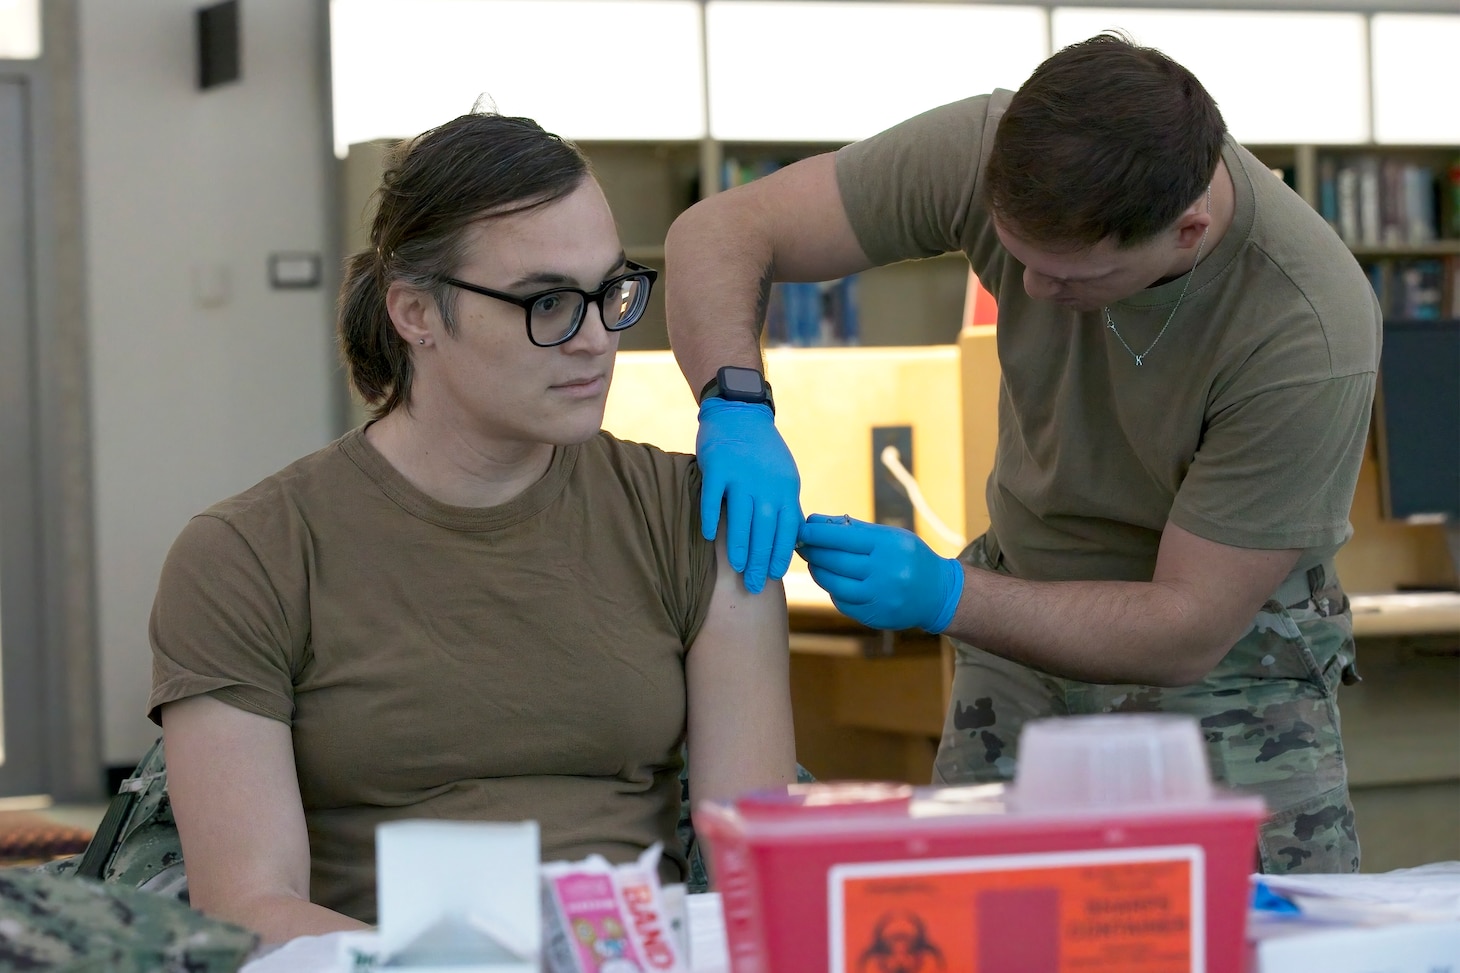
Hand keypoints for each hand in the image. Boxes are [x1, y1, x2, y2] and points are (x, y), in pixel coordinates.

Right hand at [696, 399, 803, 593]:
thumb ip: (786, 505)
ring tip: (738, 568)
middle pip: (766, 527)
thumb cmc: (763, 452)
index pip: (788, 527)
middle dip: (761, 559)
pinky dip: (713, 517)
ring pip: (742, 516)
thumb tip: (793, 543)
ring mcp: (742, 473)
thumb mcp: (784, 476)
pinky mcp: (718, 465)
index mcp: (786, 486)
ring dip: (740, 545)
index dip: (781, 553)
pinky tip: (710, 537)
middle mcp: (767, 481)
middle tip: (754, 584)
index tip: (775, 575)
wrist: (740, 412)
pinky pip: (714, 496)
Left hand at [796, 514, 963, 632]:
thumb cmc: (909, 557)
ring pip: (835, 584)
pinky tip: (831, 581)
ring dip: (818, 571)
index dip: (818, 533)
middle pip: (836, 561)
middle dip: (814, 551)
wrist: (938, 593)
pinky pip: (843, 602)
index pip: (843, 537)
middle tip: (800, 545)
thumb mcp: (891, 536)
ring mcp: (880, 596)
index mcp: (889, 546)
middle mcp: (886, 571)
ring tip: (813, 562)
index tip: (801, 528)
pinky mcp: (876, 616)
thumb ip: (855, 529)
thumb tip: (816, 521)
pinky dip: (832, 590)